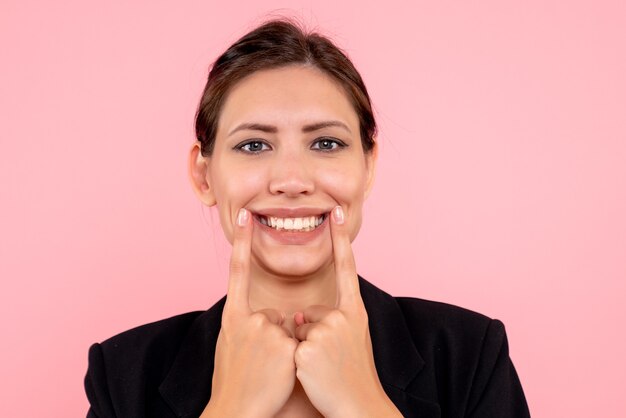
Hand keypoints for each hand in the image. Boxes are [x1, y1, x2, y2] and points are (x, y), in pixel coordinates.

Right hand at [202, 208, 297, 417]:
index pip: (237, 271)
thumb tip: (260, 316)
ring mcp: (267, 332)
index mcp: (232, 317)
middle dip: (277, 336)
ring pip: (291, 330)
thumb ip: (246, 324)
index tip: (246, 214)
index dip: (241, 242)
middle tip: (261, 362)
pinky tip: (280, 373)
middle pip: (276, 315)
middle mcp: (248, 319)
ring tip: (268, 370)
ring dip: (287, 348)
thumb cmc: (233, 382)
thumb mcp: (230, 345)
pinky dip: (296, 358)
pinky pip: (300, 344)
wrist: (236, 413)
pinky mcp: (286, 346)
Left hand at [293, 206, 399, 417]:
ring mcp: (326, 332)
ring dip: (301, 349)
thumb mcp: (351, 341)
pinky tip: (312, 374)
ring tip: (322, 368)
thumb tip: (298, 317)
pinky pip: (290, 347)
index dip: (342, 239)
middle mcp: (344, 317)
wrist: (360, 409)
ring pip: (296, 331)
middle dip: (309, 335)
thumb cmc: (352, 377)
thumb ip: (330, 321)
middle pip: (308, 313)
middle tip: (329, 359)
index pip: (346, 269)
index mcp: (355, 312)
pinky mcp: (308, 348)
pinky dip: (295, 362)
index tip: (336, 210)